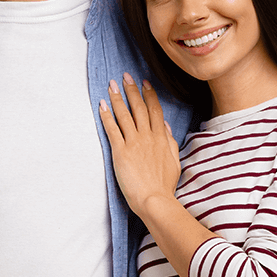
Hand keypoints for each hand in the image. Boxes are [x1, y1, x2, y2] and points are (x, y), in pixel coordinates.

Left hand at [99, 74, 180, 216]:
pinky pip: (112, 129)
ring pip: (125, 115)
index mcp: (161, 138)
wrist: (155, 200)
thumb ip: (169, 141)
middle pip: (139, 107)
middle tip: (125, 76)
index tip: (145, 83)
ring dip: (117, 98)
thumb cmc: (164, 185)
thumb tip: (164, 126)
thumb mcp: (174, 161)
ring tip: (111, 85)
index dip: (149, 95)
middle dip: (132, 90)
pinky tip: (102, 105)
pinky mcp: (120, 152)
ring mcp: (134, 143)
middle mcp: (148, 137)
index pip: (155, 110)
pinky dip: (106, 116)